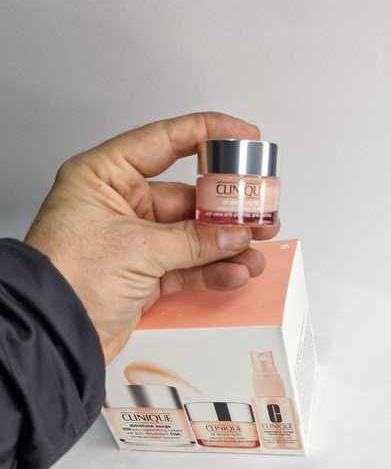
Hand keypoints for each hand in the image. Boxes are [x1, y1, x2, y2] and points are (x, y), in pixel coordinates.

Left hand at [25, 112, 279, 362]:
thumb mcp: (138, 249)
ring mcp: (130, 240)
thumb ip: (192, 240)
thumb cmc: (69, 277)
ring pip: (190, 234)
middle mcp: (118, 203)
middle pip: (185, 194)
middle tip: (259, 209)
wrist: (52, 334)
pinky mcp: (139, 274)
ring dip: (225, 243)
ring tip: (256, 249)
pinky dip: (210, 269)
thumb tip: (233, 235)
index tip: (245, 136)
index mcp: (105, 176)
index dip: (208, 134)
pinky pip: (185, 265)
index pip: (164, 140)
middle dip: (226, 207)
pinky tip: (234, 271)